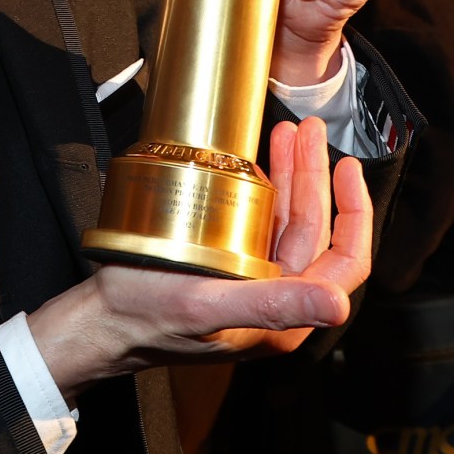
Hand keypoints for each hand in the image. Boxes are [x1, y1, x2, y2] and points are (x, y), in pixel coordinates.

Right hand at [26, 116, 371, 402]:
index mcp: (284, 317)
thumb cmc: (144, 317)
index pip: (343, 262)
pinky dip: (263, 190)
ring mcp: (251, 282)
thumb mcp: (208, 305)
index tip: (346, 167)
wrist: (100, 321)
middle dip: (312, 176)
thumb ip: (272, 305)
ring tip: (286, 136)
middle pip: (313, 231)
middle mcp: (275, 300)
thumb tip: (337, 305)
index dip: (353, 213)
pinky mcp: (228, 268)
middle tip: (305, 132)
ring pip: (287, 222)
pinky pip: (258, 224)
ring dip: (289, 176)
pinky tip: (257, 165)